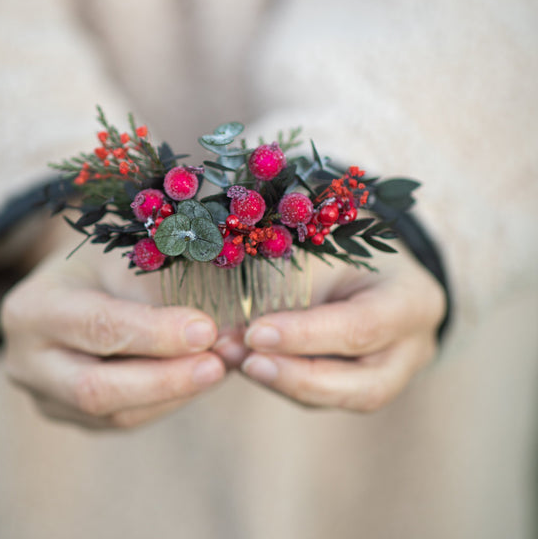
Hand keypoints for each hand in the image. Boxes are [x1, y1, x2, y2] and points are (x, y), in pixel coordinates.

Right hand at [0, 236, 224, 429]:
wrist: (74, 285)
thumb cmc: (102, 262)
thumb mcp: (123, 255)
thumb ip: (160, 289)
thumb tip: (219, 327)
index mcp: (33, 308)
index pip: (98, 327)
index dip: (157, 334)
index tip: (206, 330)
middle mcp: (28, 361)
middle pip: (97, 390)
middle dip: (168, 380)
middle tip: (219, 363)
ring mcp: (46, 396)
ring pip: (117, 414)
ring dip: (178, 393)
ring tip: (222, 365)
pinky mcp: (73, 414)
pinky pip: (126, 419)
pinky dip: (170, 400)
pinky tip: (202, 376)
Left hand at [239, 247, 445, 410]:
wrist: (377, 263)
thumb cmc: (350, 248)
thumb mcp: (325, 249)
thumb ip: (289, 284)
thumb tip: (232, 321)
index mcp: (410, 300)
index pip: (361, 327)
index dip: (305, 336)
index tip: (254, 334)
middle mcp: (412, 347)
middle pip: (365, 385)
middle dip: (296, 378)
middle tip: (245, 361)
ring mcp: (396, 372)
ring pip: (344, 398)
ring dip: (285, 383)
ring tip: (237, 360)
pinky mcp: (367, 383)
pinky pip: (328, 394)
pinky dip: (285, 380)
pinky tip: (249, 362)